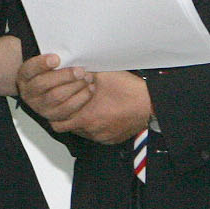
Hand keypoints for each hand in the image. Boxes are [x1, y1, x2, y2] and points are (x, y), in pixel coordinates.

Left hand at [20, 54, 152, 143]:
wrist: (152, 103)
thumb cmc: (130, 91)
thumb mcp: (103, 76)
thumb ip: (84, 75)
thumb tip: (71, 69)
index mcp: (85, 117)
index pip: (57, 122)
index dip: (57, 111)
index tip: (60, 103)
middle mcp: (92, 131)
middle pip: (68, 128)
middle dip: (67, 117)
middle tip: (71, 105)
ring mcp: (102, 137)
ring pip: (82, 132)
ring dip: (81, 121)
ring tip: (88, 107)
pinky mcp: (112, 139)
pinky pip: (97, 136)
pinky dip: (95, 127)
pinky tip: (100, 115)